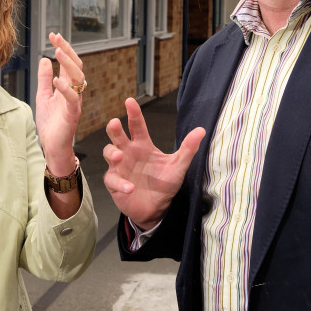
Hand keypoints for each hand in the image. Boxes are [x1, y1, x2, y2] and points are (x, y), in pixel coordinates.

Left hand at [35, 32, 83, 175]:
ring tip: (57, 52)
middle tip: (56, 38)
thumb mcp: (43, 96)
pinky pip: (72, 99)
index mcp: (69, 87)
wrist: (53, 146)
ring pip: (79, 79)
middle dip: (67, 50)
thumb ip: (44, 79)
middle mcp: (75, 92)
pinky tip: (57, 79)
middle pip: (76, 66)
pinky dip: (65, 88)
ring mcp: (75, 103)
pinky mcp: (72, 115)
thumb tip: (44, 59)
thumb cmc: (51, 124)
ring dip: (68, 64)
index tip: (53, 35)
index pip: (69, 63)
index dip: (63, 48)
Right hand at [103, 97, 205, 228]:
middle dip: (114, 129)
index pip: (137, 125)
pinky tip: (130, 187)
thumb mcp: (179, 166)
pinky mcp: (115, 183)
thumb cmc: (165, 184)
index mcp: (143, 145)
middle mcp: (129, 152)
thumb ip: (188, 148)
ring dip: (111, 153)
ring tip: (119, 155)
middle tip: (115, 123)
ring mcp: (120, 167)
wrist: (157, 209)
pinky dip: (120, 183)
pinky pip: (113, 179)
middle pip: (117, 136)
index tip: (130, 101)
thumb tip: (201, 130)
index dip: (133, 113)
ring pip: (108, 153)